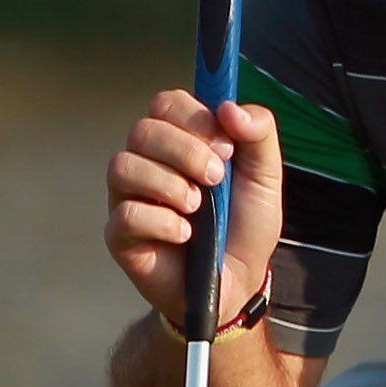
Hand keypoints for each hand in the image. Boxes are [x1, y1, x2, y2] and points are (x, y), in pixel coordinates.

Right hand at [103, 90, 284, 326]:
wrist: (238, 283)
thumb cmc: (244, 226)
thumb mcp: (265, 177)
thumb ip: (259, 133)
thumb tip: (229, 107)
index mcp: (178, 140)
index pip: (166, 104)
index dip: (194, 118)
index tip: (227, 146)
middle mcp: (146, 161)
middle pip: (143, 130)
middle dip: (185, 151)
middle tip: (216, 178)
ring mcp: (128, 197)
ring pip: (124, 166)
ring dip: (169, 185)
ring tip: (199, 209)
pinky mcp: (120, 234)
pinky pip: (126, 214)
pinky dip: (162, 223)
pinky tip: (185, 235)